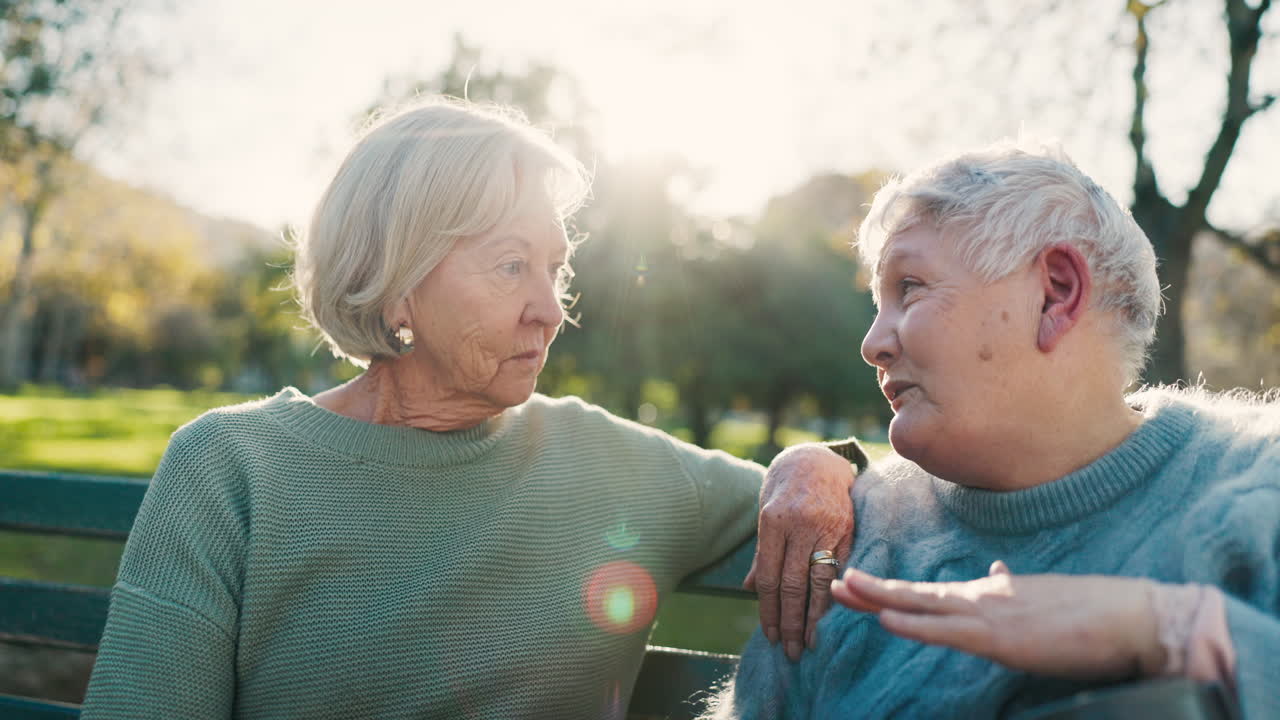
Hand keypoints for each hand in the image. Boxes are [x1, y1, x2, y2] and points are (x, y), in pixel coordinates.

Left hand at [744, 444, 855, 660]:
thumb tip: (751, 589)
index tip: (769, 635)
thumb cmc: (784, 489)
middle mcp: (800, 525)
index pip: (771, 577)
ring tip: (809, 643)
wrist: (817, 459)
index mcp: (773, 521)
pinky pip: (841, 569)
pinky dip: (835, 595)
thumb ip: (763, 553)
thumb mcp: (764, 514)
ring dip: (814, 617)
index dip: (769, 610)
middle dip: (790, 622)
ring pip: (821, 581)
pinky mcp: (848, 530)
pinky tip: (831, 616)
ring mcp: (827, 527)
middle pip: (795, 584)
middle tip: (789, 651)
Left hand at [831, 562, 1166, 678]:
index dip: (897, 590)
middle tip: (835, 582)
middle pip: (918, 594)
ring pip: (923, 605)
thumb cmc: (1098, 612)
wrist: (1136, 615)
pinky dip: (913, 624)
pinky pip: (947, 630)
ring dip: (880, 597)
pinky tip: (884, 617)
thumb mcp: (1045, 598)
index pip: (936, 594)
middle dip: (874, 589)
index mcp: (996, 594)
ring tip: (842, 589)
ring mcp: (992, 614)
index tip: (864, 585)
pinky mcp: (1002, 637)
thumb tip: (994, 573)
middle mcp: (986, 597)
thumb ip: (1015, 589)